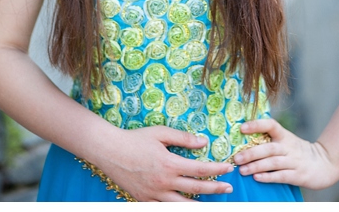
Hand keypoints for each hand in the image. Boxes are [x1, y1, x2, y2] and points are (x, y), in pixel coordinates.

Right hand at [96, 126, 235, 201]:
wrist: (109, 151)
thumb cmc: (136, 139)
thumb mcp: (161, 133)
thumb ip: (184, 138)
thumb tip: (204, 142)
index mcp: (170, 164)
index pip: (200, 169)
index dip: (217, 170)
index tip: (229, 169)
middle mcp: (163, 182)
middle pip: (195, 189)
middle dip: (215, 189)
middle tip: (229, 189)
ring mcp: (153, 194)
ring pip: (181, 205)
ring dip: (199, 205)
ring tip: (212, 205)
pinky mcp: (143, 199)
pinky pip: (163, 208)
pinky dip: (176, 209)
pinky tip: (186, 206)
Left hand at [233, 118, 338, 189]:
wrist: (325, 163)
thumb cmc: (299, 153)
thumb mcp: (288, 141)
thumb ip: (271, 140)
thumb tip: (244, 140)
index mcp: (285, 136)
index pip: (271, 125)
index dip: (257, 125)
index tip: (242, 128)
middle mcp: (289, 147)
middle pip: (269, 147)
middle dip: (251, 152)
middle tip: (237, 158)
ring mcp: (294, 161)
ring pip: (274, 162)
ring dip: (257, 166)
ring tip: (242, 170)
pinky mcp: (298, 175)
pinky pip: (282, 176)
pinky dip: (269, 177)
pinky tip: (257, 178)